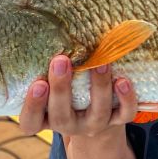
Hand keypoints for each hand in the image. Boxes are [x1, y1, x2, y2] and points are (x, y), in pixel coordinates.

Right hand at [17, 54, 138, 136]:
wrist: (93, 111)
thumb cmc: (64, 88)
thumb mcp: (50, 83)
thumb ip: (47, 68)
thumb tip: (48, 32)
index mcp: (45, 119)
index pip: (30, 122)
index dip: (32, 106)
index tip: (37, 83)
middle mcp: (68, 125)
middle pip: (61, 115)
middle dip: (61, 89)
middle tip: (60, 60)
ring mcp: (93, 125)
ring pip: (97, 113)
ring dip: (98, 87)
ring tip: (100, 63)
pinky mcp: (116, 121)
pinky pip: (124, 115)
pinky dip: (126, 99)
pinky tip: (123, 81)